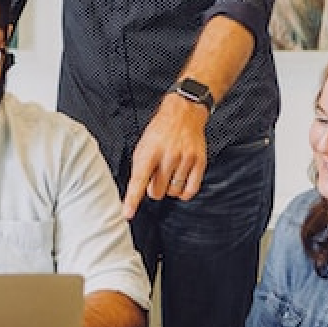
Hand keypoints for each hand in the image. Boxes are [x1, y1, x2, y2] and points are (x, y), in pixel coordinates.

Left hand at [122, 93, 207, 218]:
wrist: (183, 113)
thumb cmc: (161, 130)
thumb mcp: (143, 146)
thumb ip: (140, 168)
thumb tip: (136, 191)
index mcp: (150, 151)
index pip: (139, 179)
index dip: (132, 199)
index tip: (128, 213)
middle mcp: (168, 155)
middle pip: (156, 191)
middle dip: (153, 188)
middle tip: (156, 175)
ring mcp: (185, 159)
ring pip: (173, 192)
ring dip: (169, 188)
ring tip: (169, 172)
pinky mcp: (199, 162)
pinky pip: (190, 190)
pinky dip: (183, 192)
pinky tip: (180, 181)